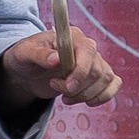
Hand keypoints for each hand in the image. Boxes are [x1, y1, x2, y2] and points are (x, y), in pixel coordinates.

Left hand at [2, 26, 121, 107]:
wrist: (26, 70)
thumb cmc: (25, 57)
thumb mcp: (24, 54)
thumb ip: (39, 55)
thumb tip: (56, 59)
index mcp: (71, 36)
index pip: (88, 52)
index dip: (80, 73)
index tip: (67, 87)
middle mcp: (86, 46)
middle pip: (97, 71)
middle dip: (78, 88)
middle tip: (56, 87)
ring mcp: (94, 61)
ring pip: (105, 80)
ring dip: (87, 95)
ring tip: (66, 97)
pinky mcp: (97, 76)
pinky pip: (114, 84)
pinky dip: (104, 96)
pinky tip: (88, 102)